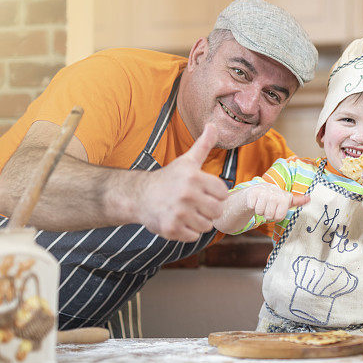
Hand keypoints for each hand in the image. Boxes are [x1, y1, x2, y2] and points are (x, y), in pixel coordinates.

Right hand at [134, 124, 228, 241]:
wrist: (140, 196)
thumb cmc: (168, 178)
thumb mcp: (187, 161)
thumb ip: (204, 144)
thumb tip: (213, 125)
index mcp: (194, 177)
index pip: (223, 193)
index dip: (215, 194)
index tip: (203, 191)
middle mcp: (187, 194)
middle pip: (217, 211)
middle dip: (209, 209)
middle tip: (195, 203)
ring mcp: (179, 213)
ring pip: (207, 225)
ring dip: (199, 221)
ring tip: (186, 212)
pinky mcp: (172, 229)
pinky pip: (194, 236)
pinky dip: (188, 231)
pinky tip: (178, 221)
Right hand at [244, 184, 309, 222]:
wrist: (259, 190)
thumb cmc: (275, 198)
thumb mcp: (287, 200)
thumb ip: (298, 201)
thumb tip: (310, 198)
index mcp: (284, 197)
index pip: (279, 217)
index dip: (276, 216)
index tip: (277, 210)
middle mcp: (275, 193)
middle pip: (269, 216)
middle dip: (267, 214)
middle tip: (268, 207)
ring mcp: (263, 192)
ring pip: (260, 212)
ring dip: (260, 210)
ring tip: (262, 204)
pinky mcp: (253, 192)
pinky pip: (252, 207)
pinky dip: (253, 206)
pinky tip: (256, 201)